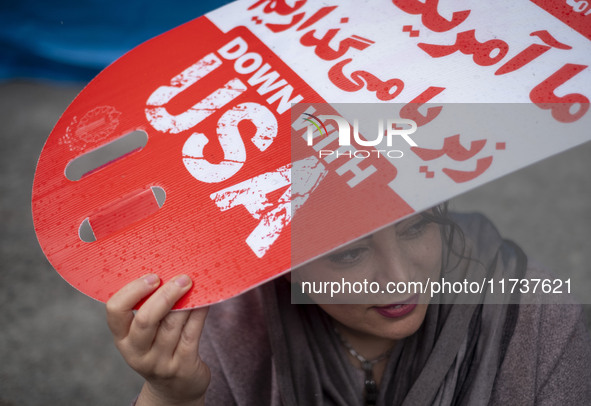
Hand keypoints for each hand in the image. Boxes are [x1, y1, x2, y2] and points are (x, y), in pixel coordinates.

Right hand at [106, 274, 209, 405]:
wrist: (175, 389)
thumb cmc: (159, 348)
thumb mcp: (145, 334)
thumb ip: (149, 307)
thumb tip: (169, 268)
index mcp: (122, 338)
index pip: (115, 310)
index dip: (132, 291)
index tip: (152, 276)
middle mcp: (136, 352)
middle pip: (146, 319)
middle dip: (166, 295)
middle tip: (182, 278)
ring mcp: (159, 361)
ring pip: (173, 324)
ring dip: (187, 301)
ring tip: (195, 284)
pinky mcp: (183, 365)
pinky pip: (192, 333)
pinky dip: (200, 312)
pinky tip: (207, 300)